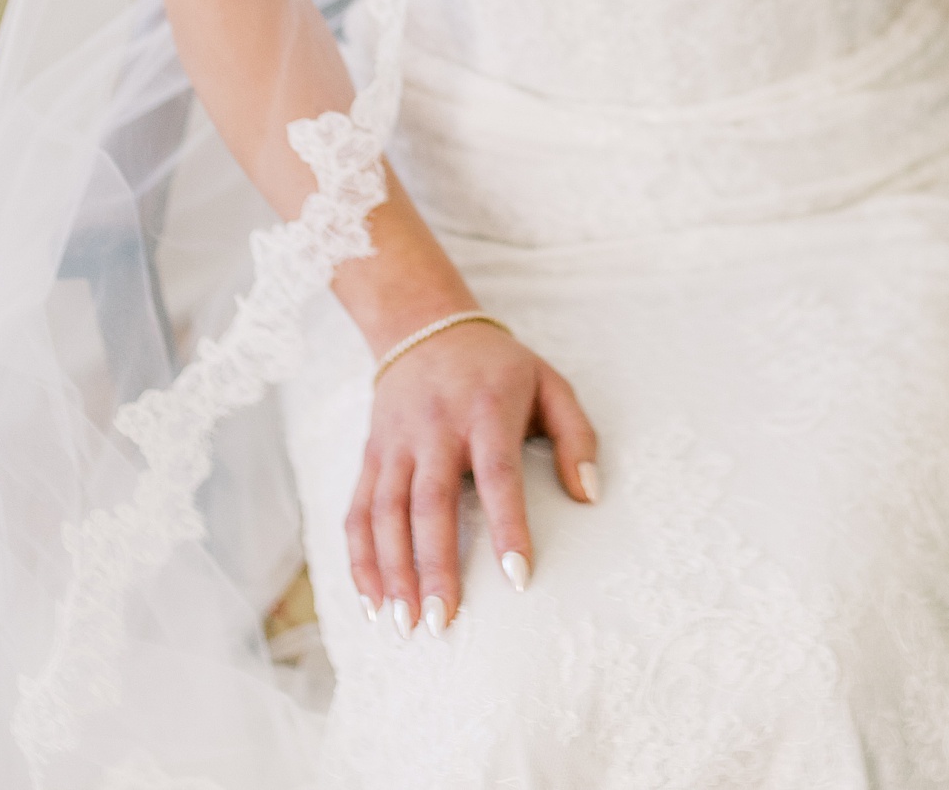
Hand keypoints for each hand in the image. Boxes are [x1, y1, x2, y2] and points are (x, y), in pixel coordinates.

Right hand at [345, 317, 597, 638]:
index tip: (518, 578)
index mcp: (486, 411)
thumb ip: (576, 436)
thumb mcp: (549, 384)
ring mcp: (397, 442)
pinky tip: (372, 599)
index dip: (507, 526)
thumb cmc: (498, 369)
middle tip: (443, 622)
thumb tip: (589, 494)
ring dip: (393, 570)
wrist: (424, 325)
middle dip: (434, 565)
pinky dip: (360, 556)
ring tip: (405, 624)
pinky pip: (359, 509)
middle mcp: (436, 428)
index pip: (497, 474)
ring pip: (387, 511)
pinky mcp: (372, 453)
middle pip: (430, 502)